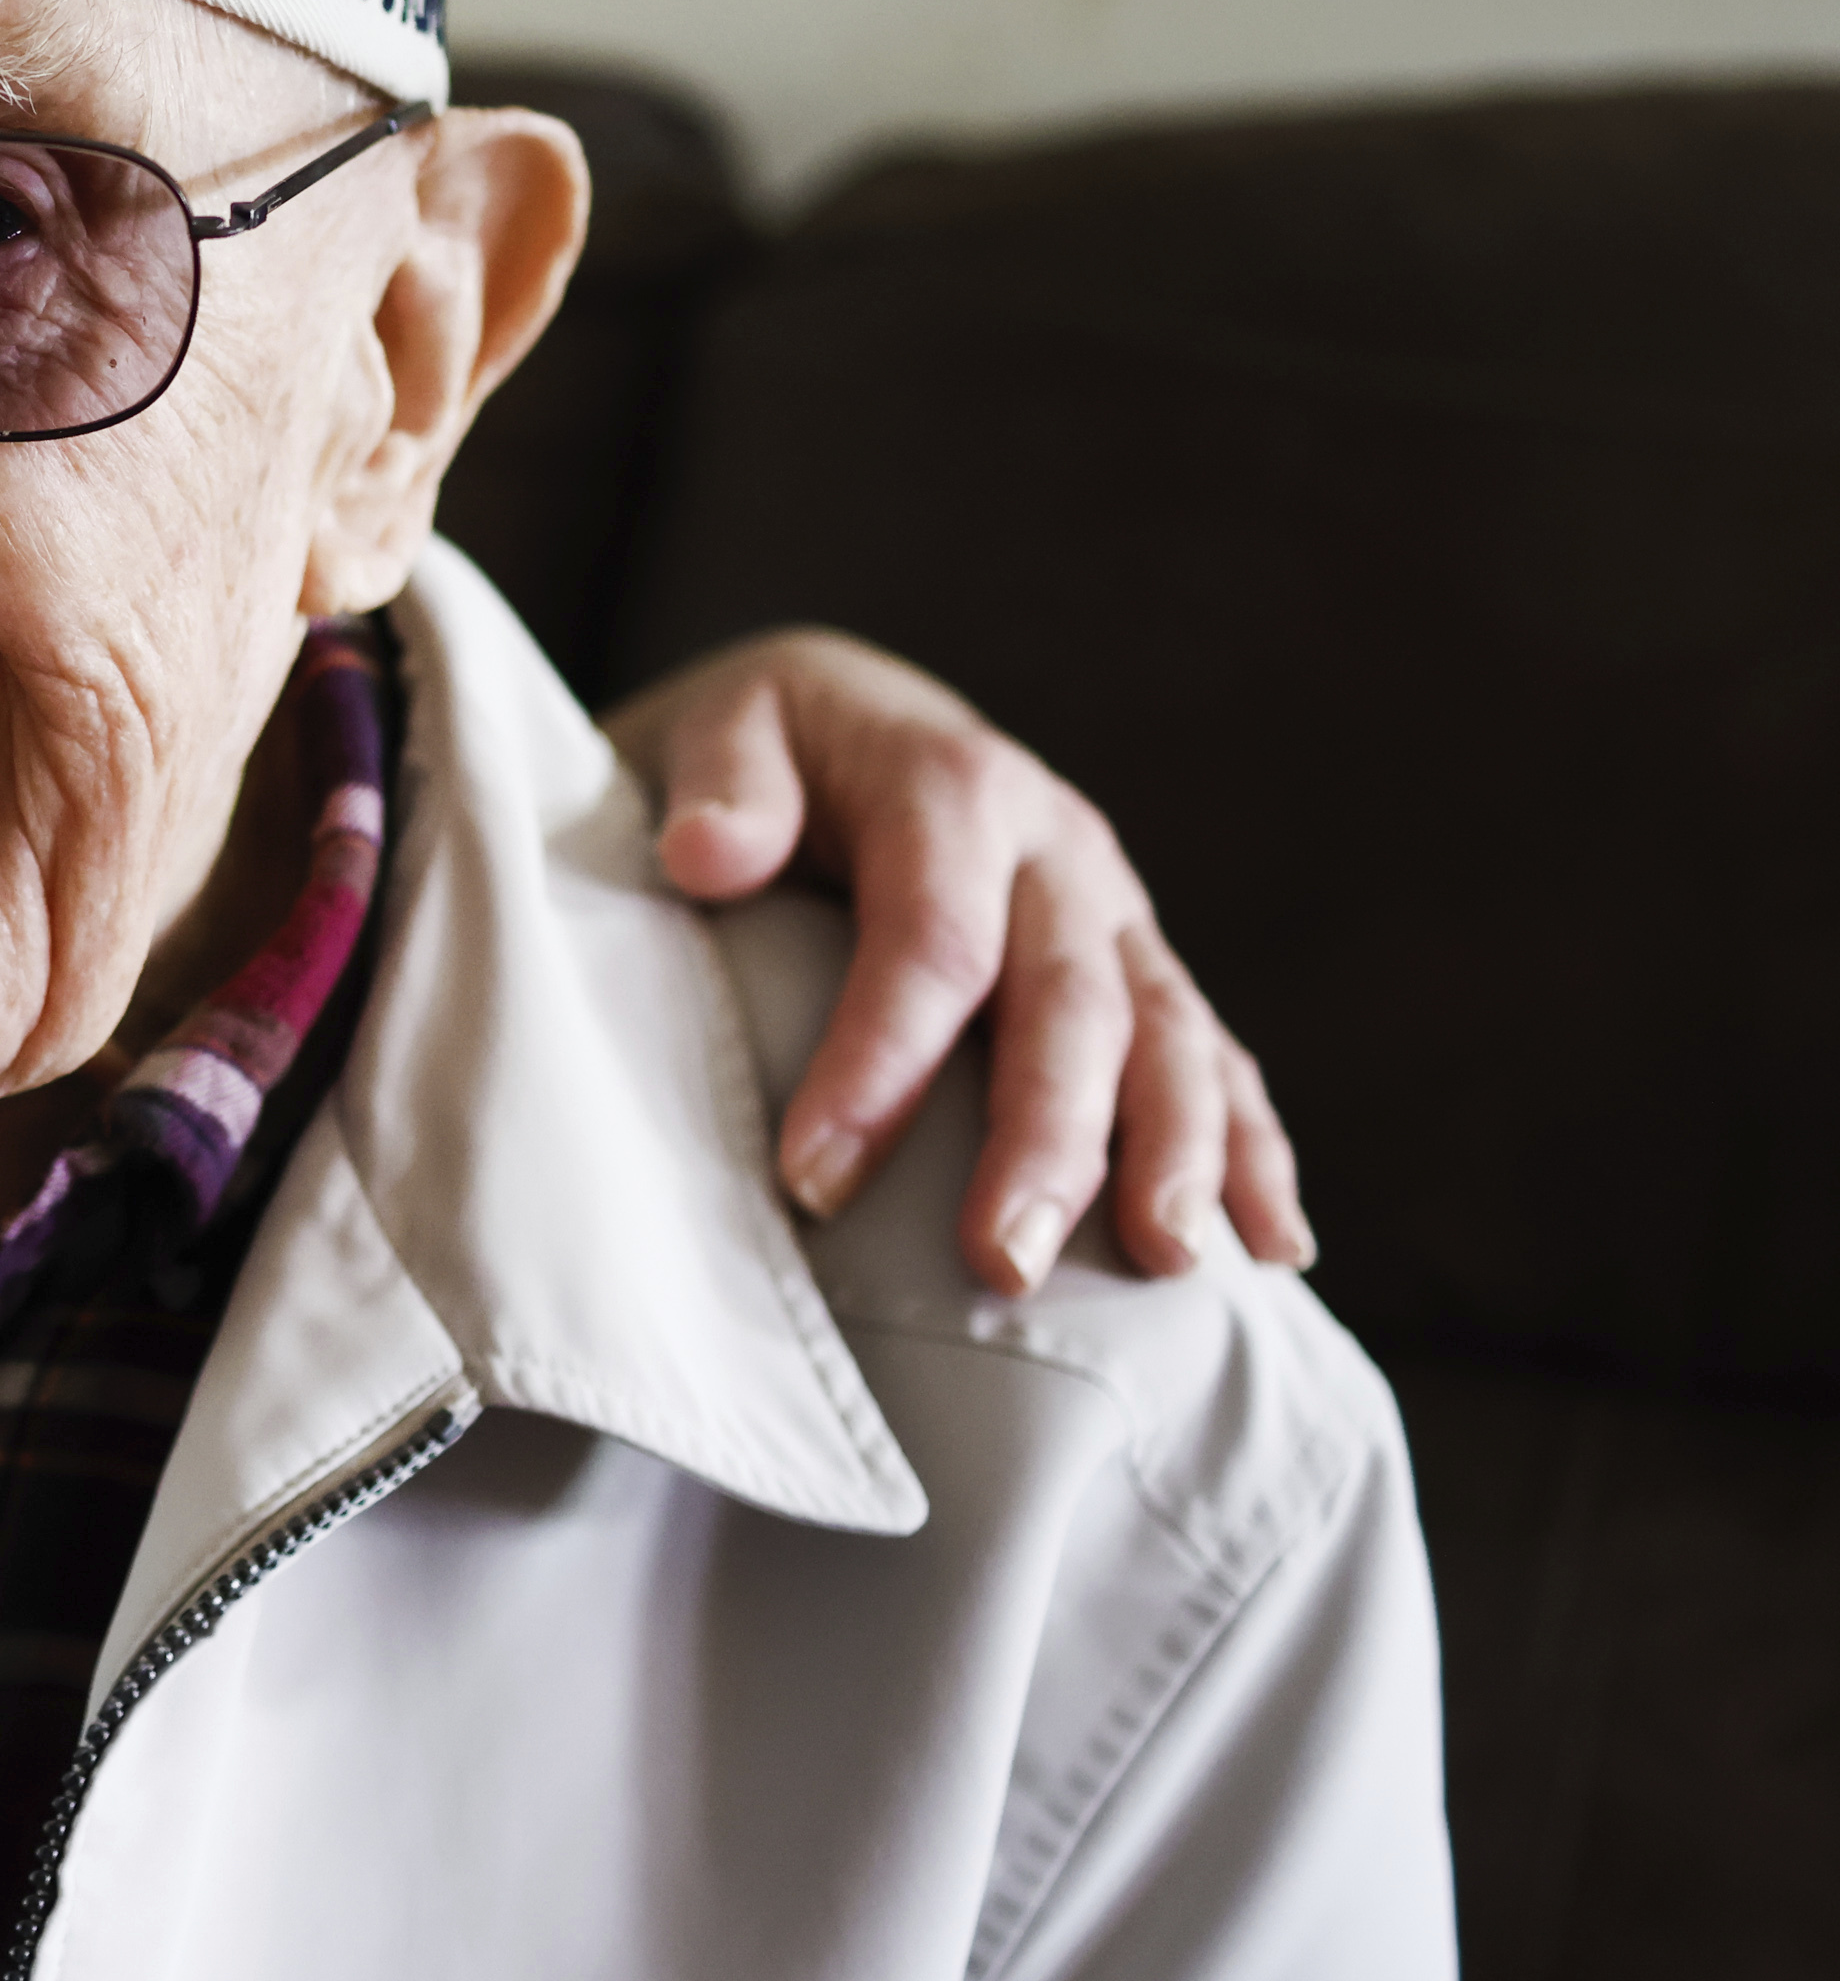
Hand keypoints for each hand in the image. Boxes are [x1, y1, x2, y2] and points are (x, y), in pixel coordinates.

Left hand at [605, 630, 1310, 1297]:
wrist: (852, 716)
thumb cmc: (773, 750)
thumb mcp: (724, 728)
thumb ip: (720, 785)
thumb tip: (707, 852)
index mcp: (955, 790)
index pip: (932, 940)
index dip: (879, 1063)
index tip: (815, 1180)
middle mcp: (1058, 851)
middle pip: (1069, 1005)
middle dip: (1046, 1142)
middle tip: (1000, 1264)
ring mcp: (1117, 911)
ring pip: (1171, 1038)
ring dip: (1179, 1156)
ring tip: (1165, 1264)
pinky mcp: (1144, 965)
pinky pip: (1215, 1059)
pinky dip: (1254, 1152)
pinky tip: (1273, 1247)